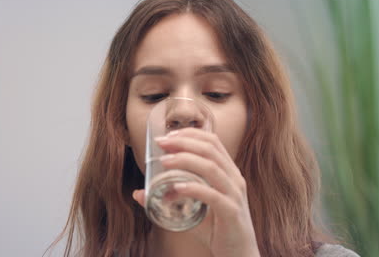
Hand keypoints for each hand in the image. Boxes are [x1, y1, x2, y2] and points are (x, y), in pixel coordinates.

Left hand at [132, 127, 259, 256]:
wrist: (239, 253)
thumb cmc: (217, 228)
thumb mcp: (193, 208)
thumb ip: (170, 198)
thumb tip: (139, 193)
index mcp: (228, 172)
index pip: (212, 142)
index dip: (190, 134)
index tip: (168, 137)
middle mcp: (234, 179)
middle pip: (210, 149)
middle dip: (184, 142)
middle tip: (161, 144)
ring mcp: (235, 195)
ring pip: (211, 168)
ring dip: (185, 161)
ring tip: (164, 162)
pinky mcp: (232, 213)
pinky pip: (213, 196)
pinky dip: (194, 188)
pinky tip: (176, 188)